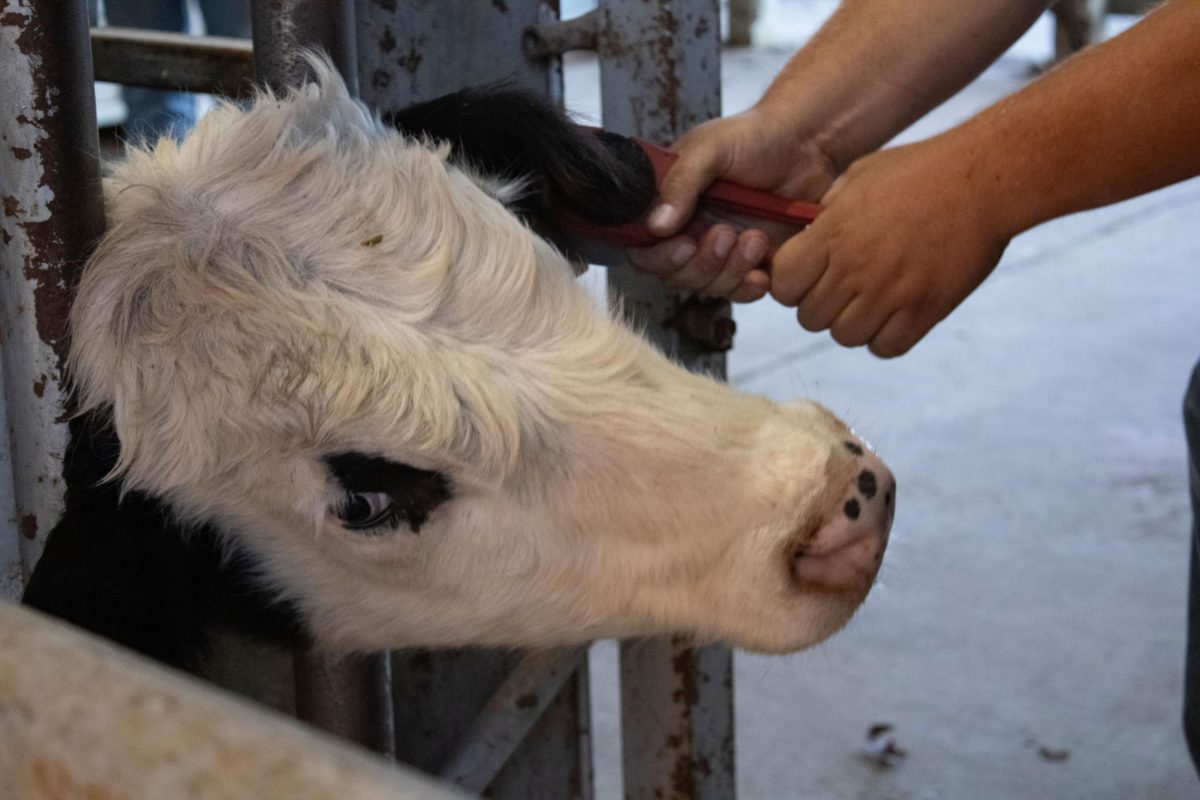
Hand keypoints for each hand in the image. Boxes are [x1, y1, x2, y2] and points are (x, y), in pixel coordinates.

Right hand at [627, 105, 837, 301]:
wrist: (806, 142)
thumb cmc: (754, 136)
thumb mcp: (709, 148)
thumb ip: (680, 183)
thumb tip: (656, 226)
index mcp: (669, 205)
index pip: (644, 248)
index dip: (658, 257)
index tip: (684, 244)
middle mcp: (689, 231)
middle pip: (674, 275)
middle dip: (700, 264)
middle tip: (726, 234)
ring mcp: (720, 251)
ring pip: (707, 287)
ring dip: (729, 271)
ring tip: (756, 237)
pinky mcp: (751, 263)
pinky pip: (740, 292)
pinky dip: (748, 287)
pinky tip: (762, 270)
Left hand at [770, 135, 1011, 356]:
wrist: (984, 179)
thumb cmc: (921, 169)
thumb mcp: (860, 175)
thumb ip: (829, 210)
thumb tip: (808, 234)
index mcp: (832, 233)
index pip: (783, 284)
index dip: (790, 284)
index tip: (807, 276)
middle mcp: (855, 267)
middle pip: (809, 317)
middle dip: (819, 306)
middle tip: (842, 289)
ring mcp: (890, 292)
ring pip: (844, 336)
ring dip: (852, 324)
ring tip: (870, 301)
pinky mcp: (924, 310)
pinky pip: (885, 347)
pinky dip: (885, 338)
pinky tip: (895, 315)